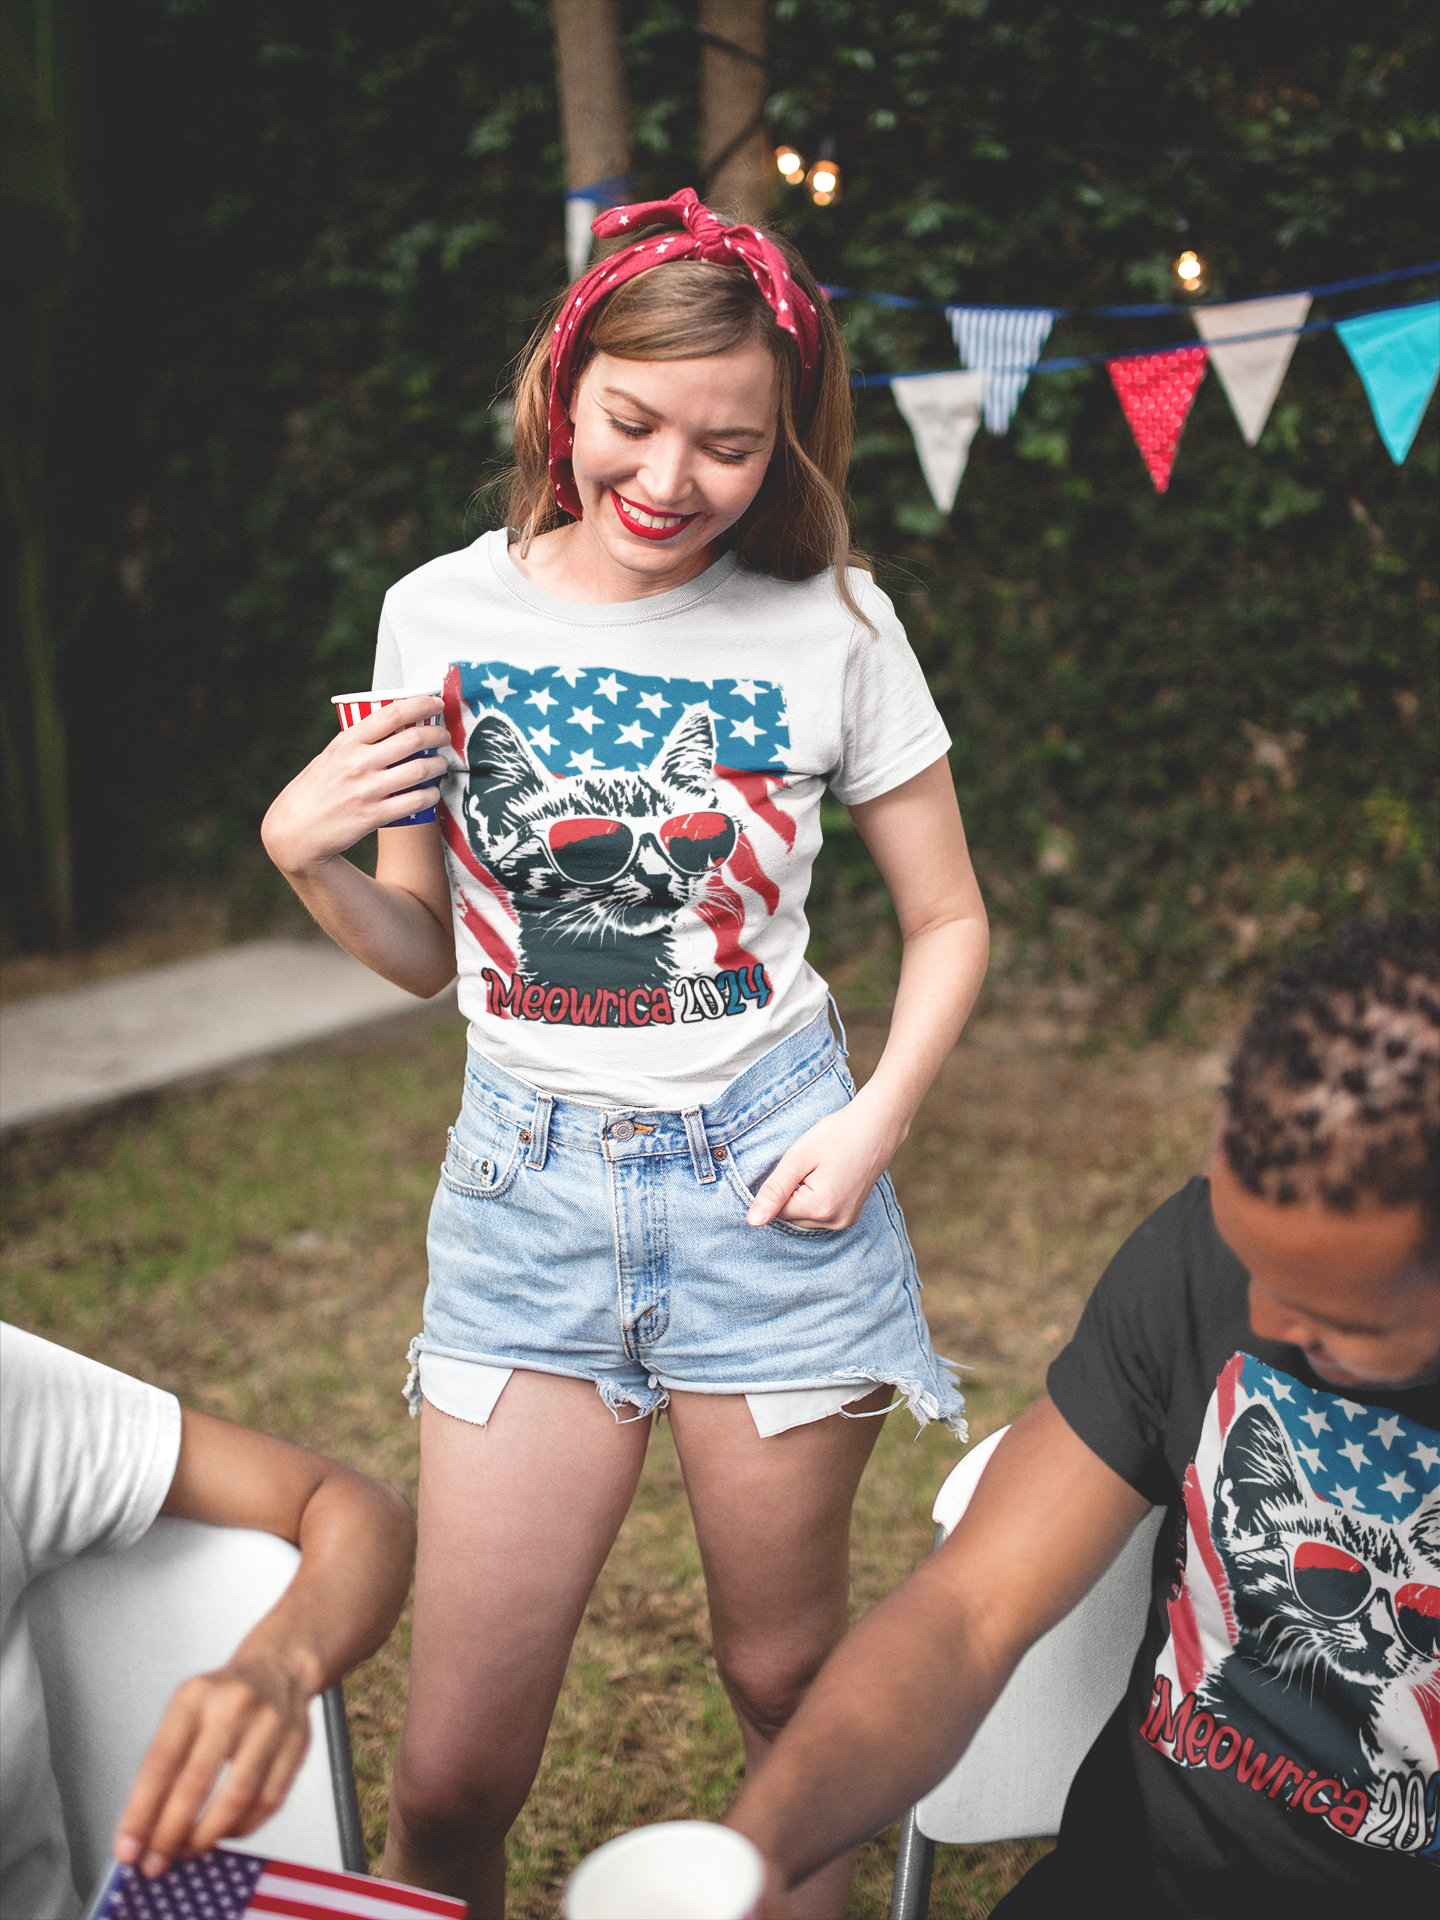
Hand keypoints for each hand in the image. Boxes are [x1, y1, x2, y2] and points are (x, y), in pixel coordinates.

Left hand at [111, 1654, 312, 1876]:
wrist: (279, 1668)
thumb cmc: (222, 1699)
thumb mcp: (185, 1711)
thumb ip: (165, 1764)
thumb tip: (141, 1830)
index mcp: (195, 1697)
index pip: (160, 1763)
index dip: (140, 1813)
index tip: (126, 1850)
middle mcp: (233, 1706)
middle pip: (195, 1784)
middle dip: (169, 1834)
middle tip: (154, 1863)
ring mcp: (270, 1724)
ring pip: (236, 1799)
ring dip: (206, 1837)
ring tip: (188, 1851)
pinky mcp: (297, 1744)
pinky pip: (268, 1802)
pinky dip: (241, 1828)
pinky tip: (224, 1832)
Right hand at [261, 695, 447, 875]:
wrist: (295, 831)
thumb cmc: (315, 791)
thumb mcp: (329, 757)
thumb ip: (357, 743)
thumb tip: (390, 726)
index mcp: (346, 742)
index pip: (392, 713)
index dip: (421, 704)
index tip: (436, 702)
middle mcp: (358, 763)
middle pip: (413, 739)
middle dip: (438, 734)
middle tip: (444, 736)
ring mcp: (367, 790)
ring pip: (420, 770)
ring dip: (439, 764)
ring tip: (441, 764)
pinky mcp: (374, 816)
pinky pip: (416, 801)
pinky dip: (431, 795)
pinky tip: (433, 792)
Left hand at [745, 1092, 904, 1230]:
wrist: (876, 1127)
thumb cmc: (836, 1135)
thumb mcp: (798, 1158)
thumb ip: (774, 1191)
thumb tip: (753, 1222)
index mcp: (820, 1208)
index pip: (777, 1211)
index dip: (780, 1186)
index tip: (796, 1166)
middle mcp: (835, 1222)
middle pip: (791, 1217)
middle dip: (791, 1194)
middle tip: (809, 1166)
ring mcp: (845, 1222)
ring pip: (804, 1218)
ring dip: (803, 1198)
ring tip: (820, 1171)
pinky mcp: (851, 1217)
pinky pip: (820, 1216)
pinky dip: (816, 1201)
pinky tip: (827, 1178)